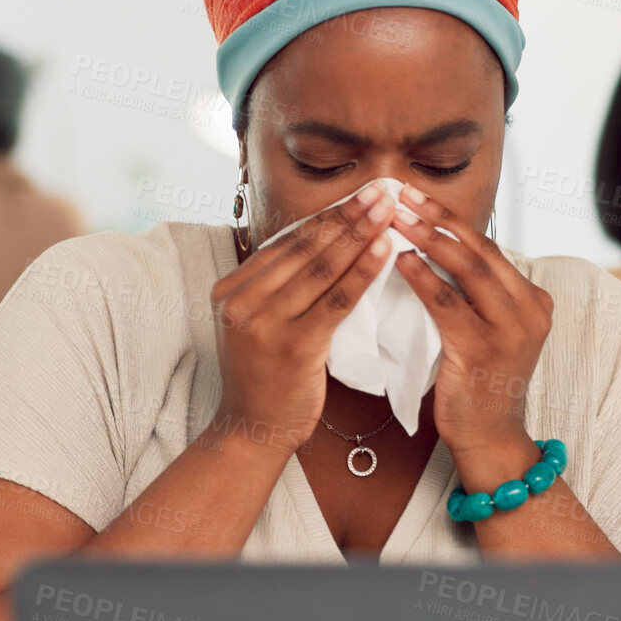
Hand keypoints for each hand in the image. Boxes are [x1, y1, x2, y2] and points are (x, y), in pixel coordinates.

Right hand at [208, 184, 397, 458]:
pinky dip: (365, 271)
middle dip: (348, 215)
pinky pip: (337, 300)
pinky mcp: (292, 346)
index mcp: (231, 289)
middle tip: (381, 189)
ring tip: (389, 211)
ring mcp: (264, 323)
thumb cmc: (265, 377)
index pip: (288, 242)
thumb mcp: (258, 323)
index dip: (328, 215)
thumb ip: (279, 287)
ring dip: (361, 234)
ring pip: (323, 268)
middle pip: (306, 248)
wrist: (252, 431)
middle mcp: (242, 300)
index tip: (359, 194)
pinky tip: (387, 250)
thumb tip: (323, 242)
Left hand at [387, 184, 553, 457]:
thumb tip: (436, 249)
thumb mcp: (490, 329)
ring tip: (394, 218)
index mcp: (533, 299)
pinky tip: (399, 261)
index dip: (450, 218)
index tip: (416, 196)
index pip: (488, 247)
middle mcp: (529, 309)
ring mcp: (511, 330)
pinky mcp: (483, 350)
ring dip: (427, 239)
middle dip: (437, 217)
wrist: (490, 437)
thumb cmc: (479, 382)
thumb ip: (477, 294)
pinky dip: (422, 278)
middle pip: (479, 249)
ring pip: (467, 269)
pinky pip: (448, 304)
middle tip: (401, 194)